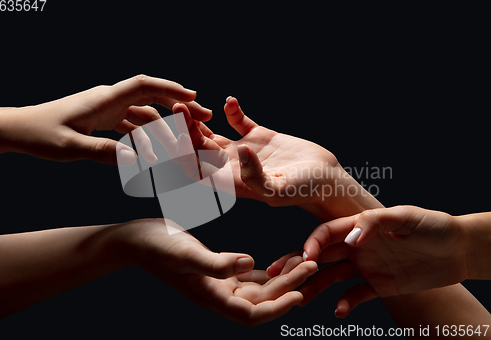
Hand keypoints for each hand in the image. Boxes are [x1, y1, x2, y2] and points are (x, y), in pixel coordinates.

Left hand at [0, 75, 210, 163]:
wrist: (19, 130)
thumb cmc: (41, 134)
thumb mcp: (71, 147)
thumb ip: (104, 152)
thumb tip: (137, 161)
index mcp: (104, 99)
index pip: (144, 86)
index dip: (171, 89)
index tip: (195, 98)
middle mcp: (109, 99)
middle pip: (151, 98)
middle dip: (178, 107)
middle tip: (203, 119)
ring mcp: (106, 108)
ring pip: (143, 114)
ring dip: (164, 125)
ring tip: (183, 140)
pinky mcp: (102, 118)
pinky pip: (131, 124)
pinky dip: (146, 135)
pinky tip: (155, 151)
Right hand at [118, 218, 317, 325]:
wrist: (138, 240)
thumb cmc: (158, 247)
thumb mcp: (186, 254)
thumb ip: (217, 263)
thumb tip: (251, 264)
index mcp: (211, 297)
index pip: (252, 314)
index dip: (277, 308)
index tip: (301, 294)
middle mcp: (218, 295)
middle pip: (261, 301)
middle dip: (288, 287)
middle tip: (311, 265)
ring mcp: (218, 284)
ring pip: (258, 289)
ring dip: (281, 279)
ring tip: (302, 261)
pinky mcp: (218, 272)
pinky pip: (249, 277)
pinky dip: (267, 271)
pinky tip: (279, 260)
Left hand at [171, 97, 343, 210]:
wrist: (326, 179)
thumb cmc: (304, 190)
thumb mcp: (280, 190)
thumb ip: (255, 177)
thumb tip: (241, 152)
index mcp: (230, 182)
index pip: (196, 169)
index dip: (182, 152)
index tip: (179, 133)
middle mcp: (232, 166)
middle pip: (198, 148)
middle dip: (184, 130)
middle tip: (177, 108)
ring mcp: (243, 150)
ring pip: (212, 134)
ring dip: (199, 119)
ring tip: (189, 101)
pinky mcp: (259, 136)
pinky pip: (239, 121)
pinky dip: (232, 111)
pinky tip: (231, 101)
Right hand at [268, 206, 467, 317]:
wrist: (458, 250)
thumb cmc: (433, 226)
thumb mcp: (406, 217)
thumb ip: (375, 223)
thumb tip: (349, 238)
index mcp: (359, 227)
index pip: (326, 234)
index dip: (312, 244)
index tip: (304, 258)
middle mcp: (358, 247)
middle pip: (321, 256)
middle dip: (298, 265)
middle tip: (277, 276)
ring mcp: (366, 267)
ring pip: (332, 277)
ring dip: (315, 287)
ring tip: (299, 300)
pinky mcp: (379, 285)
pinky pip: (356, 295)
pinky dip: (345, 303)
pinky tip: (338, 311)